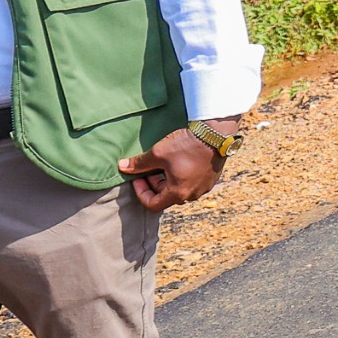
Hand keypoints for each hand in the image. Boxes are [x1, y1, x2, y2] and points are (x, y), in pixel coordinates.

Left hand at [119, 120, 234, 212]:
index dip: (141, 193)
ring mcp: (204, 188)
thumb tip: (121, 167)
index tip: (138, 178)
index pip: (152, 204)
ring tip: (165, 163)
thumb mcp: (158, 153)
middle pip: (166, 197)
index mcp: (177, 193)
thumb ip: (139, 163)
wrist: (215, 133)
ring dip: (169, 180)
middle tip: (150, 168)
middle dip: (154, 184)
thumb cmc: (186, 144)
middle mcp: (192, 195)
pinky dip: (182, 176)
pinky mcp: (211, 179)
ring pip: (180, 189)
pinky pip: (192, 183)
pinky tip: (181, 160)